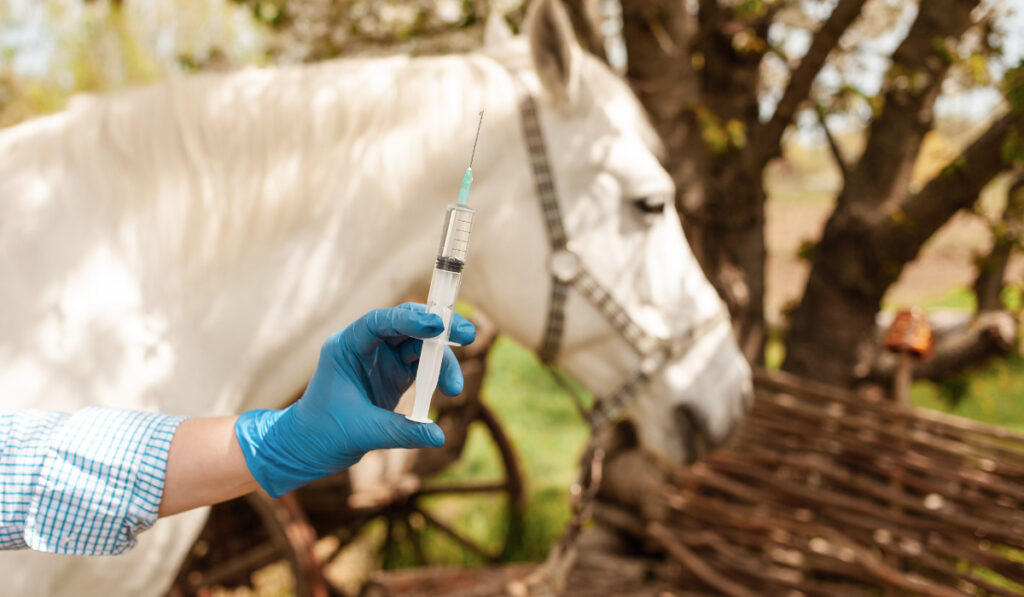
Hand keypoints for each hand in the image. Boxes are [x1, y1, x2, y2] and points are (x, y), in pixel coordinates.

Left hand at [234, 303, 475, 496]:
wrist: (309, 447)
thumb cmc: (322, 433)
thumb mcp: (361, 432)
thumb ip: (400, 431)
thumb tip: (438, 436)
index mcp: (347, 346)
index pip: (379, 322)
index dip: (409, 319)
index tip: (437, 324)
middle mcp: (367, 346)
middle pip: (408, 325)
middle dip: (439, 328)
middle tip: (468, 334)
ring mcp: (383, 358)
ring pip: (421, 345)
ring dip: (442, 359)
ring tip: (455, 388)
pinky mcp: (395, 374)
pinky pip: (423, 365)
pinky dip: (438, 374)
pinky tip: (449, 388)